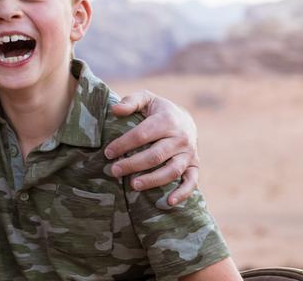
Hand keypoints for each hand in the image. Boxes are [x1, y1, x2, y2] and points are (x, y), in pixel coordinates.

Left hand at [106, 90, 199, 205]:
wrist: (185, 119)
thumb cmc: (159, 111)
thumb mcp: (146, 99)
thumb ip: (131, 102)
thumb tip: (115, 110)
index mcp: (167, 120)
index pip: (142, 134)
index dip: (124, 144)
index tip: (108, 152)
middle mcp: (180, 138)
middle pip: (155, 155)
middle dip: (133, 164)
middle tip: (114, 170)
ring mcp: (189, 154)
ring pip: (172, 170)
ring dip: (152, 180)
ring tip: (133, 185)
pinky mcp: (194, 166)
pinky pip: (191, 182)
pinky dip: (182, 194)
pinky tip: (168, 202)